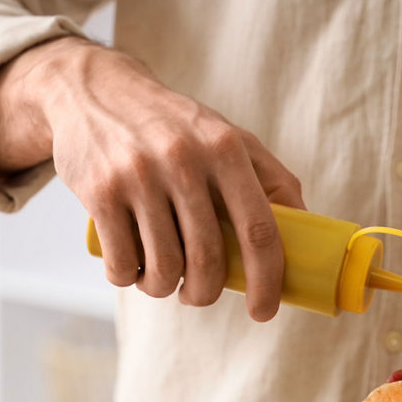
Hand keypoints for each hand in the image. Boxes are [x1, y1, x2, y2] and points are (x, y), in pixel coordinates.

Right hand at [0, 37, 304, 320]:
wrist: (94, 90)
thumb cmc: (174, 126)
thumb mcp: (226, 136)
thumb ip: (270, 179)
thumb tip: (307, 232)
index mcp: (225, 148)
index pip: (259, 229)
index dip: (267, 280)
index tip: (263, 310)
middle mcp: (183, 159)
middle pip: (208, 259)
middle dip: (205, 293)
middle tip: (198, 294)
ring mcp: (138, 176)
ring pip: (163, 268)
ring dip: (163, 289)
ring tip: (160, 279)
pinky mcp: (99, 191)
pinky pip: (121, 263)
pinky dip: (128, 278)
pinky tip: (130, 269)